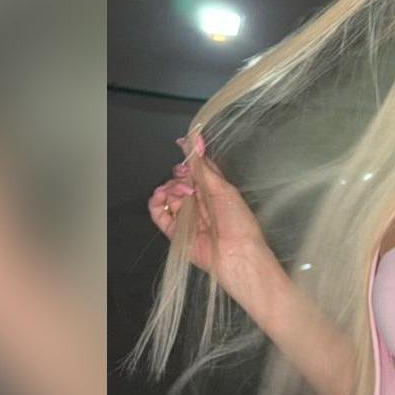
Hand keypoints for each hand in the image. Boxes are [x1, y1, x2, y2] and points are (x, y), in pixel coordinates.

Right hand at [147, 132, 272, 282]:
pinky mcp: (174, 230)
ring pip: (167, 193)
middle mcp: (199, 202)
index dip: (188, 157)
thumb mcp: (223, 188)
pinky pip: (158, 212)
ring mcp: (186, 215)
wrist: (236, 253)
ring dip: (171, 187)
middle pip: (179, 179)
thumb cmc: (238, 222)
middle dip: (180, 174)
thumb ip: (204, 167)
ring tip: (185, 193)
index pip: (196, 169)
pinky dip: (156, 201)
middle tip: (188, 179)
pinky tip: (162, 195)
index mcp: (214, 191)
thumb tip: (195, 141)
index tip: (182, 143)